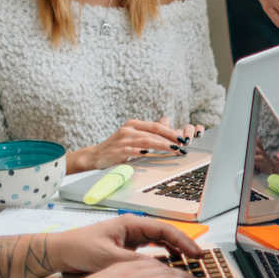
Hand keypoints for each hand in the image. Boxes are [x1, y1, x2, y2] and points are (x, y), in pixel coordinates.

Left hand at [48, 215, 201, 273]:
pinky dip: (162, 255)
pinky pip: (150, 249)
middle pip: (166, 234)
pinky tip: (169, 263)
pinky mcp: (125, 248)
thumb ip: (134, 262)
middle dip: (183, 245)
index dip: (183, 240)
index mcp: (131, 224)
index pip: (164, 229)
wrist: (58, 252)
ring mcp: (130, 238)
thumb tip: (157, 268)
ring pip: (160, 241)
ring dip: (175, 250)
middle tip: (198, 257)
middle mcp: (133, 228)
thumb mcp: (107, 257)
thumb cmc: (78, 249)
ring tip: (188, 262)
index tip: (195, 252)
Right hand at [72, 120, 196, 171]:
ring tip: (174, 149)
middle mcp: (128, 129)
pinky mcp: (118, 150)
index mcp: (133, 124)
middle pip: (153, 132)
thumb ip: (149, 131)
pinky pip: (133, 151)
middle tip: (183, 145)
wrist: (95, 155)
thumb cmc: (118, 146)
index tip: (182, 138)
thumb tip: (167, 122)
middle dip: (170, 138)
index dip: (170, 131)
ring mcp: (123, 140)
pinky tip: (152, 154)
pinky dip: (143, 151)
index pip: (155, 126)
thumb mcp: (132, 135)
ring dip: (162, 145)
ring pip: (146, 140)